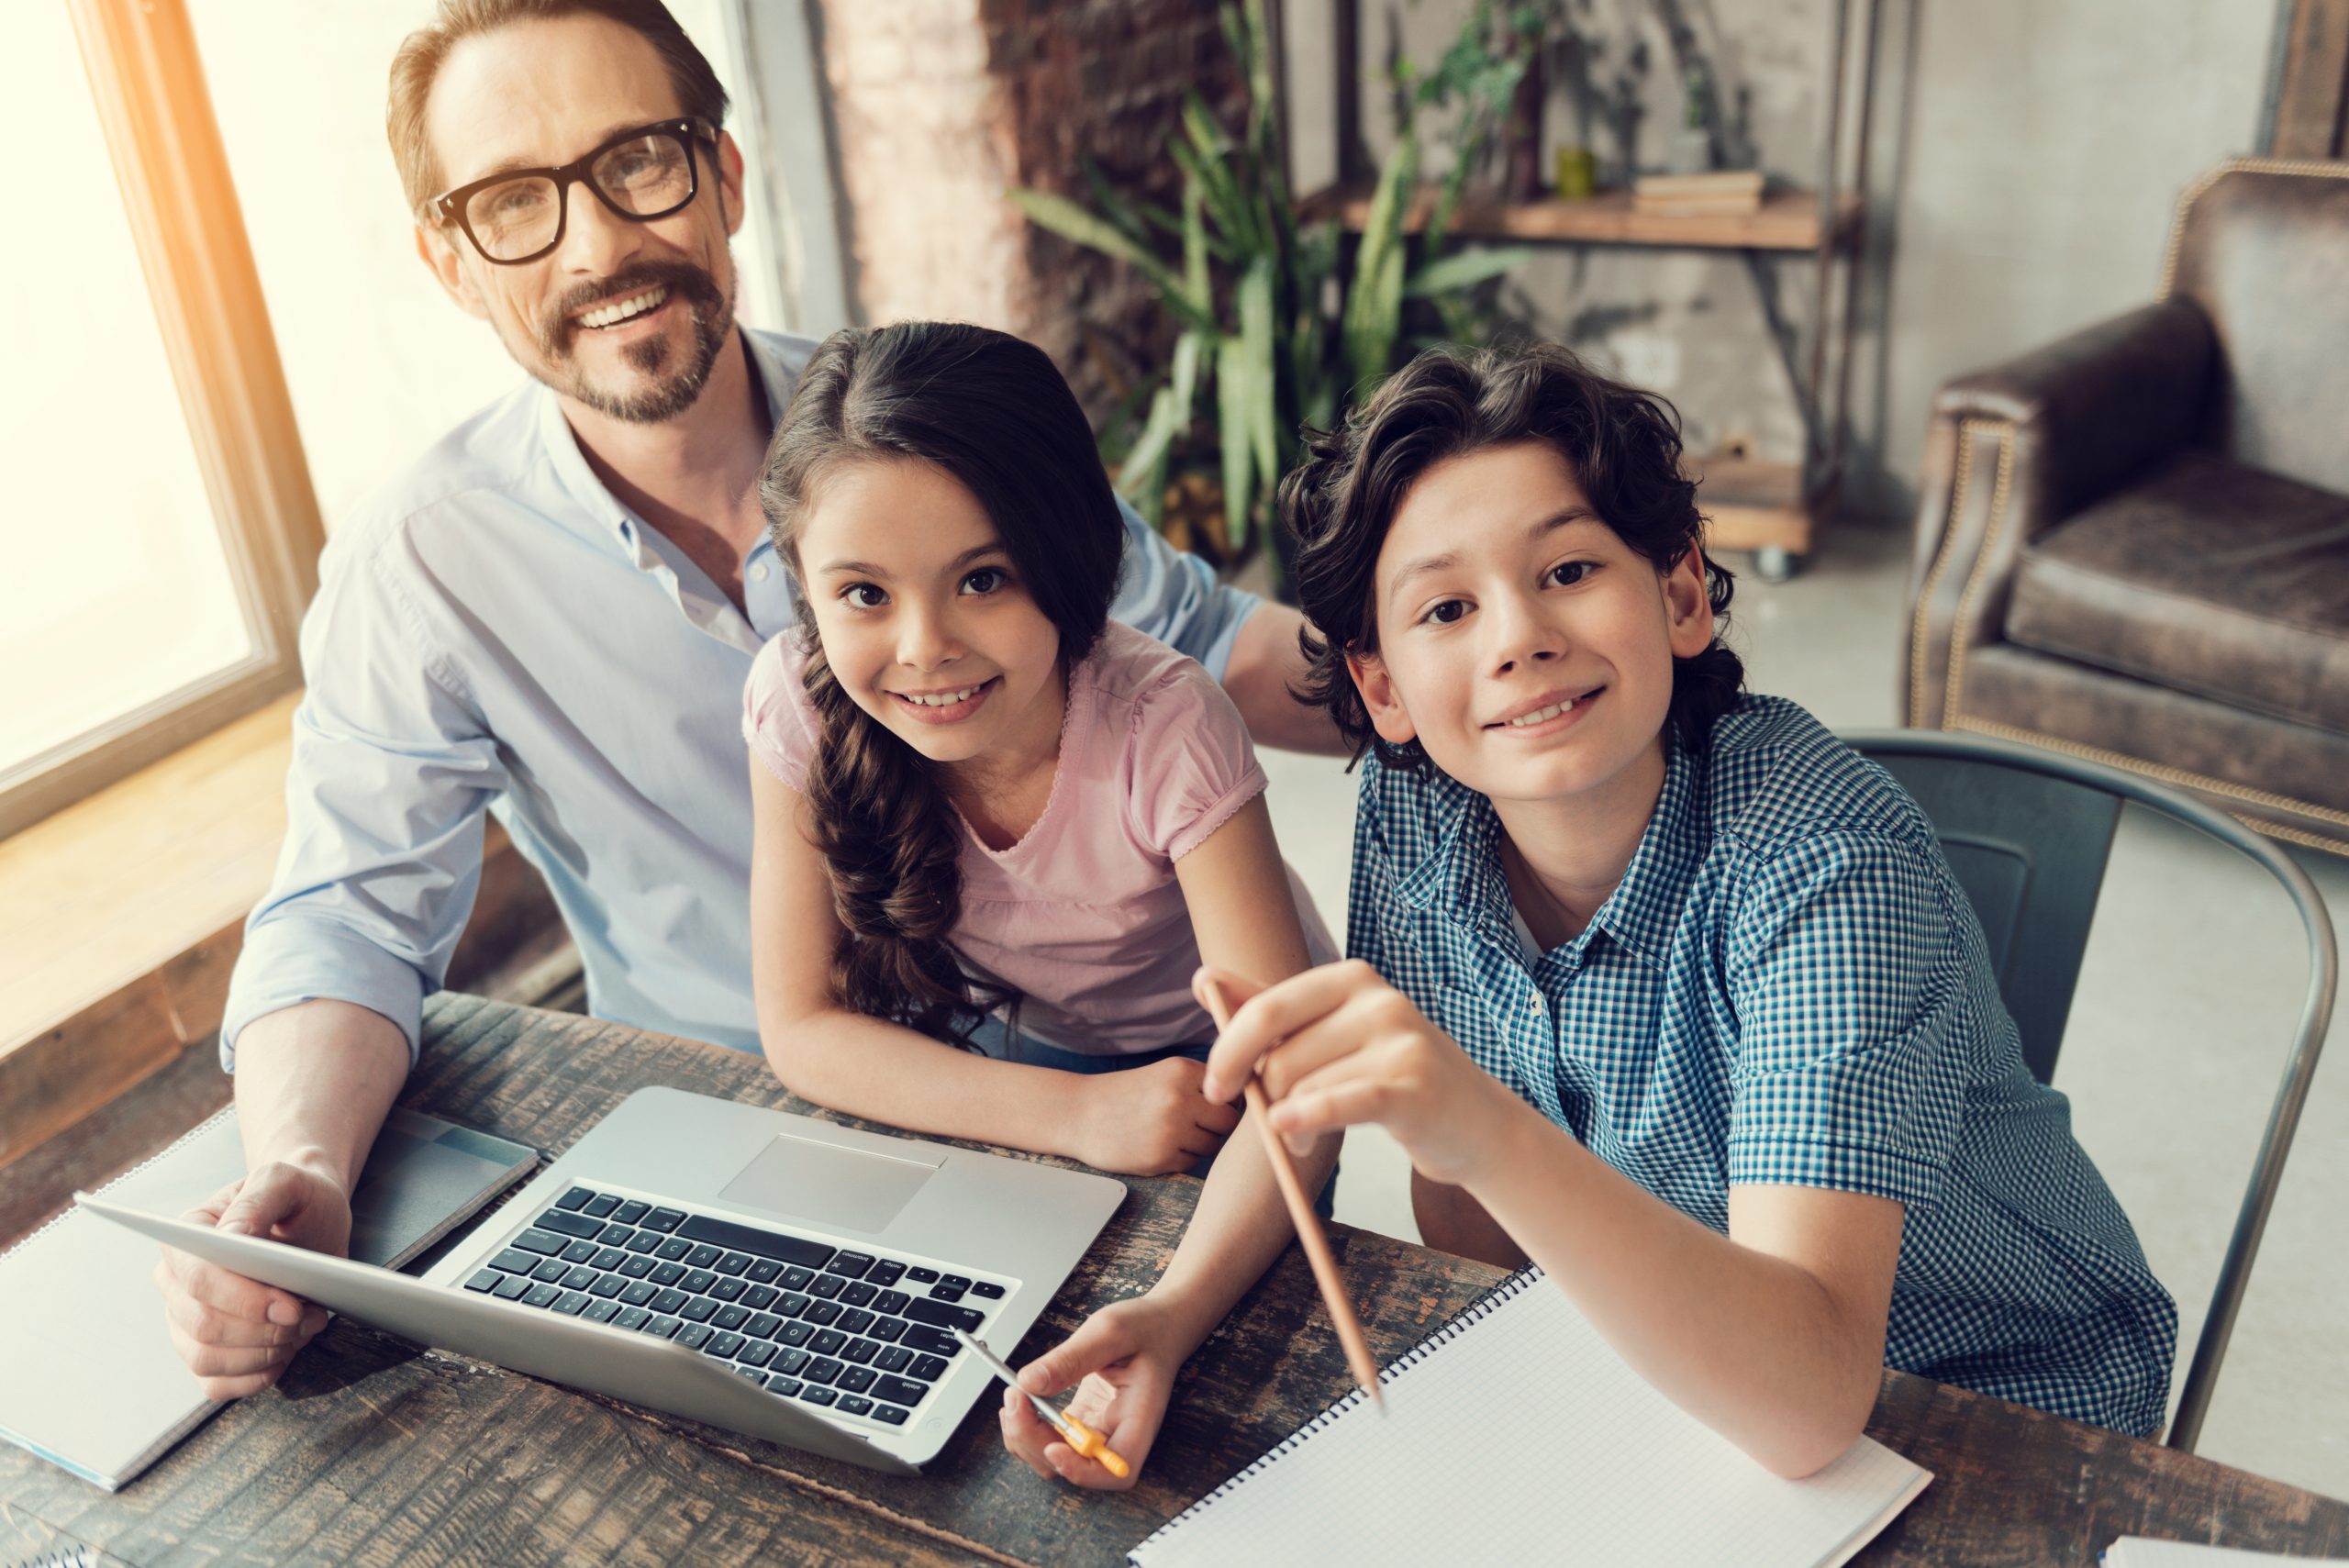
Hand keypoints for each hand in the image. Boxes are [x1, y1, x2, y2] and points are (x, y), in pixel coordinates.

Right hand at [153, 1159, 351, 1399]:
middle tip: (309, 1316)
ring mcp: (185, 1321)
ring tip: (304, 1327)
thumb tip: (232, 1232)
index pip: (197, 1280)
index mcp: (185, 1237)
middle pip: (203, 1326)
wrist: (312, 1218)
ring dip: (264, 1353)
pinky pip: (216, 1383)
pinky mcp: (207, 1350)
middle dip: (264, 1330)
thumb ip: (259, 1198)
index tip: (290, 1305)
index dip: (242, 1300)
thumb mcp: (287, 1181)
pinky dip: (255, 1377)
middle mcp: (175, 1282)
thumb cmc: (297, 1197)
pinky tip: (285, 1354)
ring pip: (207, 1360)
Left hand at [999, 1293, 1193, 1488]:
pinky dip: (1028, 1427)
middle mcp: (1119, 1434)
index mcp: (1140, 1418)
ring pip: (1056, 1460)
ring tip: (1016, 1396)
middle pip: (1077, 1467)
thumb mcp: (1110, 1331)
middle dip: (1037, 1442)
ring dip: (1026, 1438)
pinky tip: (1021, 1400)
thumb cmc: (1145, 1328)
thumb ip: (1071, 1358)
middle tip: (1016, 1400)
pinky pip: (1051, 1440)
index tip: (1052, 1447)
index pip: (1119, 1470)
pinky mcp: (1082, 1422)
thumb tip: (1031, 1382)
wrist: (1157, 1325)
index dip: (1083, 1470)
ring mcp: (1098, 1431)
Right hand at [1069, 1055, 1240, 1176]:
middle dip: (1217, 1126)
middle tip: (1195, 1125)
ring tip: (1170, 1134)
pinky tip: (1155, 1147)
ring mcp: (1170, 1129)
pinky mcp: (1160, 1157)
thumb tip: (1255, 1098)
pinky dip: (1179, 1158)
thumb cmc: (1128, 1095)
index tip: (1211, 1107)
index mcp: (1182, 1070)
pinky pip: (1191, 1163)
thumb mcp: (1164, 1074)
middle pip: (1229, 1121)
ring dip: (1199, 1144)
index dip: (1225, 1102)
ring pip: (1212, 1145)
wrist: (1078, 1113)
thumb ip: (1202, 1082)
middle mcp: (1179, 1097)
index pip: (1232, 1090)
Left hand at [1198, 960, 1526, 1185]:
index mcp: (1351, 978)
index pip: (1267, 1009)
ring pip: (1304, 1087)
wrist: (1475, 1123)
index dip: (1229, 1051)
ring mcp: (1400, 1040)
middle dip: (1260, 1096)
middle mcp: (1377, 999)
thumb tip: (1204, 978)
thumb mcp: (1334, 1035)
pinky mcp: (1413, 1086)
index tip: (1215, 1087)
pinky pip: (1341, 1101)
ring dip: (1290, 1126)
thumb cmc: (1392, 1078)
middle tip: (1263, 1123)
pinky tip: (1290, 1132)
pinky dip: (1307, 1117)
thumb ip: (1271, 1009)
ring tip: (1304, 1139)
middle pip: (1280, 1055)